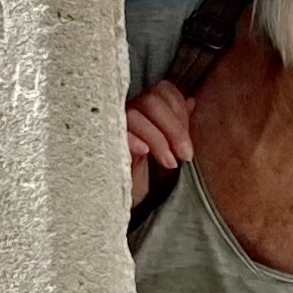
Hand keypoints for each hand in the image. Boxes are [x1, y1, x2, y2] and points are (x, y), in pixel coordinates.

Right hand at [124, 80, 195, 208]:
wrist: (122, 202)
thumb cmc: (144, 176)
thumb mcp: (166, 151)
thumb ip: (177, 126)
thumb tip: (191, 102)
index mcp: (144, 109)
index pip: (163, 90)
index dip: (179, 109)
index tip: (188, 141)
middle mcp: (127, 112)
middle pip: (152, 100)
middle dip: (175, 128)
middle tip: (185, 156)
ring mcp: (112, 126)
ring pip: (135, 115)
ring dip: (158, 138)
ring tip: (169, 163)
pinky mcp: (101, 144)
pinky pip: (116, 133)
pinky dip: (132, 139)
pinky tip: (144, 152)